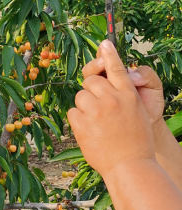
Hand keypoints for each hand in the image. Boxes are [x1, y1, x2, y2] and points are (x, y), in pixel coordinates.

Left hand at [68, 40, 154, 179]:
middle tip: (98, 107)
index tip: (104, 43)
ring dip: (84, 107)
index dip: (109, 55)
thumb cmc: (136, 143)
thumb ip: (124, 98)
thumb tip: (109, 89)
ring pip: (80, 97)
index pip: (117, 69)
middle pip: (90, 81)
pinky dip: (78, 121)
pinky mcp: (82, 122)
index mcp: (128, 95)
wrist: (130, 166)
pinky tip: (89, 132)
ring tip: (96, 124)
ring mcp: (96, 110)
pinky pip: (72, 113)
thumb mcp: (138, 114)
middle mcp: (112, 99)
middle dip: (91, 91)